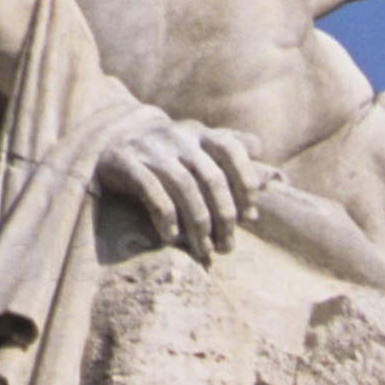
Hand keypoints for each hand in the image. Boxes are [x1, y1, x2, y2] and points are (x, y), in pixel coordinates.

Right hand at [95, 106, 267, 260]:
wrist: (110, 139)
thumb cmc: (167, 152)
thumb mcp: (199, 147)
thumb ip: (235, 159)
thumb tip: (274, 181)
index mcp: (200, 134)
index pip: (232, 149)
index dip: (245, 181)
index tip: (250, 216)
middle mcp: (179, 138)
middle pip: (211, 177)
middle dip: (224, 216)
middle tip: (227, 246)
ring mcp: (152, 150)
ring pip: (184, 187)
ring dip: (198, 223)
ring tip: (204, 250)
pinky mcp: (126, 163)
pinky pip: (151, 192)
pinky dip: (166, 218)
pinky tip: (172, 238)